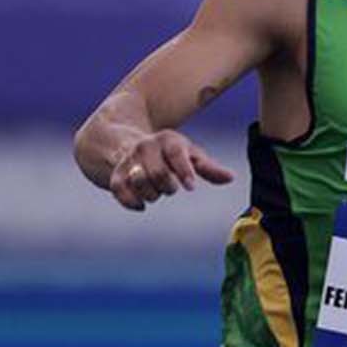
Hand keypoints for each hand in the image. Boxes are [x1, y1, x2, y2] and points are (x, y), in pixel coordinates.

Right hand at [110, 132, 234, 211]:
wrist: (133, 145)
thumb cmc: (171, 153)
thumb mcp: (191, 155)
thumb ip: (209, 168)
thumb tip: (230, 178)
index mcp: (168, 140)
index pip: (176, 153)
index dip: (184, 171)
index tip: (191, 187)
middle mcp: (145, 146)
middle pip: (158, 174)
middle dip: (168, 187)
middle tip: (170, 187)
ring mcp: (129, 159)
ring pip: (140, 182)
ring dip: (152, 194)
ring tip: (155, 190)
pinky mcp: (116, 174)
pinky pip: (120, 191)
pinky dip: (132, 202)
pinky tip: (141, 206)